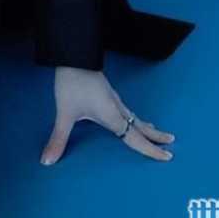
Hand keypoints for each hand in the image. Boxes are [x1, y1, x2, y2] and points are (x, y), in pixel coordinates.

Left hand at [40, 66, 174, 164]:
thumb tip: (47, 161)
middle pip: (140, 125)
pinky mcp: (107, 92)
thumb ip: (59, 138)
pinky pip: (127, 109)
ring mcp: (113, 98)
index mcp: (112, 116)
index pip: (135, 137)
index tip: (167, 156)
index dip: (150, 149)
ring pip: (134, 115)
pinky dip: (134, 117)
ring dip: (145, 125)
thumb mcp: (65, 114)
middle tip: (171, 143)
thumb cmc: (72, 84)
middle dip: (155, 136)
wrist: (74, 56)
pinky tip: (128, 115)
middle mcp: (117, 108)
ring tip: (154, 131)